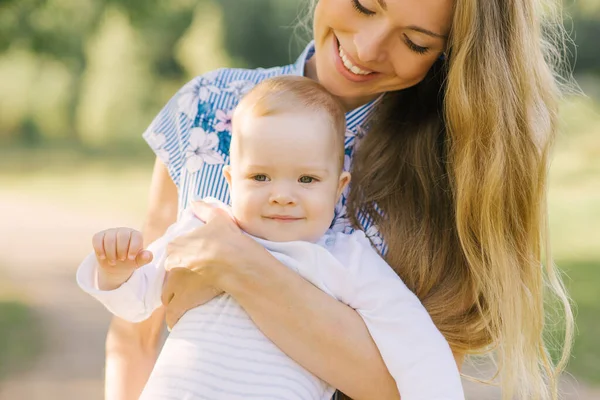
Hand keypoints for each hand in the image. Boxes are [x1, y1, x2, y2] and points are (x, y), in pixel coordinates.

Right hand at [92, 228, 152, 286]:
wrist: (115, 264)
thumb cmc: (129, 261)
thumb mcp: (138, 262)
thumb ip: (145, 258)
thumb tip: (148, 255)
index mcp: (135, 235)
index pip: (136, 236)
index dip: (134, 248)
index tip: (131, 258)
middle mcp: (124, 231)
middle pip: (122, 236)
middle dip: (121, 250)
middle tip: (121, 259)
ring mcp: (111, 232)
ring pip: (109, 238)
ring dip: (110, 253)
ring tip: (113, 261)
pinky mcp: (100, 236)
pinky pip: (97, 239)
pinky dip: (99, 249)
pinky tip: (103, 257)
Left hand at [160, 200, 262, 326]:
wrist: (238, 263)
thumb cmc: (229, 239)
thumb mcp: (218, 217)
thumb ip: (204, 208)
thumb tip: (195, 202)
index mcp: (176, 245)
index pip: (172, 256)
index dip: (180, 263)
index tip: (189, 268)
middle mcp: (171, 264)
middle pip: (168, 277)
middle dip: (175, 282)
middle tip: (189, 286)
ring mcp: (175, 284)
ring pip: (168, 296)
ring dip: (174, 300)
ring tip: (185, 303)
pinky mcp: (182, 301)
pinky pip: (173, 313)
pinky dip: (175, 318)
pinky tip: (178, 321)